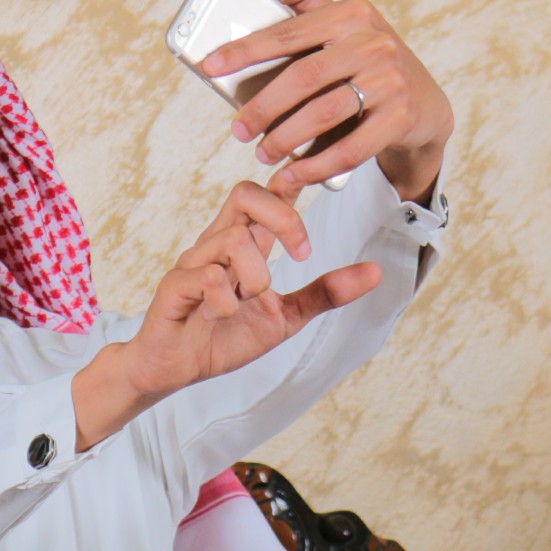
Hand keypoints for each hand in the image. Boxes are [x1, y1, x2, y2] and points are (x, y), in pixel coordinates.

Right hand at [71, 180, 380, 448]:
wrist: (175, 370)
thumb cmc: (223, 338)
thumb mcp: (285, 317)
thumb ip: (324, 293)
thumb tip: (375, 272)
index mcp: (242, 245)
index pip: (264, 195)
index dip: (288, 180)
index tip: (313, 185)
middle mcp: (216, 244)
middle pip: (245, 193)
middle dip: (283, 218)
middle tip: (301, 255)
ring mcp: (193, 262)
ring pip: (235, 240)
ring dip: (255, 276)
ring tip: (248, 303)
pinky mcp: (175, 285)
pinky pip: (210, 278)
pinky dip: (226, 303)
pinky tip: (220, 317)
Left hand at [199, 0, 452, 202]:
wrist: (425, 105)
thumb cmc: (368, 62)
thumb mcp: (343, 25)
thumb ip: (303, 0)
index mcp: (352, 14)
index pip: (289, 31)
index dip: (246, 49)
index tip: (210, 66)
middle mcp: (373, 42)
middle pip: (304, 77)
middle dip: (263, 107)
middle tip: (238, 130)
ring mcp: (391, 80)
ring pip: (324, 114)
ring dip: (285, 139)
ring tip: (263, 153)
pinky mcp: (400, 118)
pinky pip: (349, 149)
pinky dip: (316, 166)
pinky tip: (294, 174)